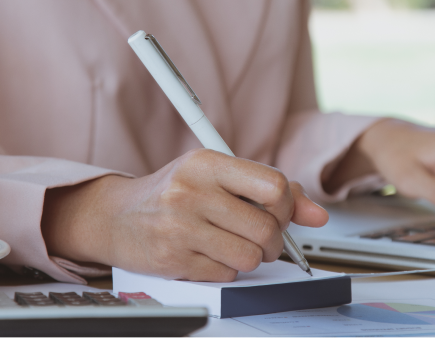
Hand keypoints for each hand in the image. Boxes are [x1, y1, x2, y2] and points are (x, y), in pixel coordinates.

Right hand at [41, 149, 328, 281]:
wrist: (117, 216)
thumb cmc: (174, 192)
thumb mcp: (218, 177)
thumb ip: (269, 191)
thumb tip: (317, 213)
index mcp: (207, 162)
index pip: (273, 185)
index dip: (287, 206)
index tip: (279, 213)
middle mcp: (192, 190)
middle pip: (267, 227)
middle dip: (274, 240)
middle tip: (262, 238)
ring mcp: (180, 225)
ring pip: (250, 255)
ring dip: (251, 257)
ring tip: (233, 245)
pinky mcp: (173, 258)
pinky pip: (226, 272)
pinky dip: (226, 268)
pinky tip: (209, 254)